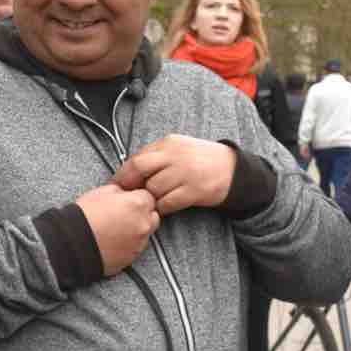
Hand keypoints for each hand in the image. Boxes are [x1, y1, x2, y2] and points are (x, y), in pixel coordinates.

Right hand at [75, 183, 159, 275]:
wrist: (73, 244)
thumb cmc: (83, 217)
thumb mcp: (101, 192)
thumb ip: (120, 191)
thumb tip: (125, 193)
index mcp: (137, 204)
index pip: (148, 196)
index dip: (136, 197)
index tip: (128, 199)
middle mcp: (143, 224)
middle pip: (152, 215)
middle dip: (142, 213)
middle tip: (123, 213)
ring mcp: (139, 242)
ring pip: (146, 232)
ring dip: (137, 228)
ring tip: (116, 228)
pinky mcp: (132, 257)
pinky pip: (137, 247)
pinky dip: (130, 242)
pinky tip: (114, 239)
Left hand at [113, 135, 236, 214]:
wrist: (233, 169)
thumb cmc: (201, 160)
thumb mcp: (179, 148)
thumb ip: (157, 155)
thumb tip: (130, 168)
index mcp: (169, 143)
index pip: (137, 157)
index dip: (123, 173)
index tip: (116, 184)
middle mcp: (175, 155)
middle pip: (139, 168)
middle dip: (128, 184)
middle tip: (126, 196)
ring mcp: (185, 172)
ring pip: (152, 188)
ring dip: (148, 198)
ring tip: (152, 202)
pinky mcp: (194, 190)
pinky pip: (167, 203)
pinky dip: (162, 208)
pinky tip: (165, 207)